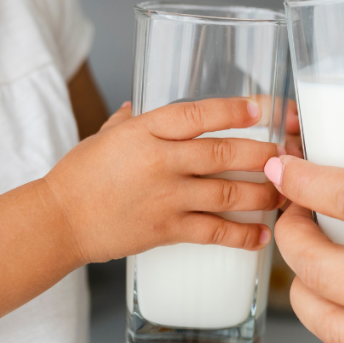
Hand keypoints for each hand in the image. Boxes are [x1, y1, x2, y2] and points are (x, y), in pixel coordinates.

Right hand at [44, 97, 281, 263]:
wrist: (58, 221)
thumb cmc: (78, 176)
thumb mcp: (104, 137)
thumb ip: (128, 121)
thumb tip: (134, 106)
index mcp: (145, 131)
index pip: (197, 114)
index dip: (234, 110)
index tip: (261, 109)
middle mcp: (160, 161)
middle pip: (224, 153)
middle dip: (263, 154)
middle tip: (285, 155)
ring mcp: (166, 197)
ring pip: (228, 193)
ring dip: (263, 194)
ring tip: (284, 195)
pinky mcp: (166, 230)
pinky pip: (214, 232)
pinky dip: (242, 235)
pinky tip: (261, 236)